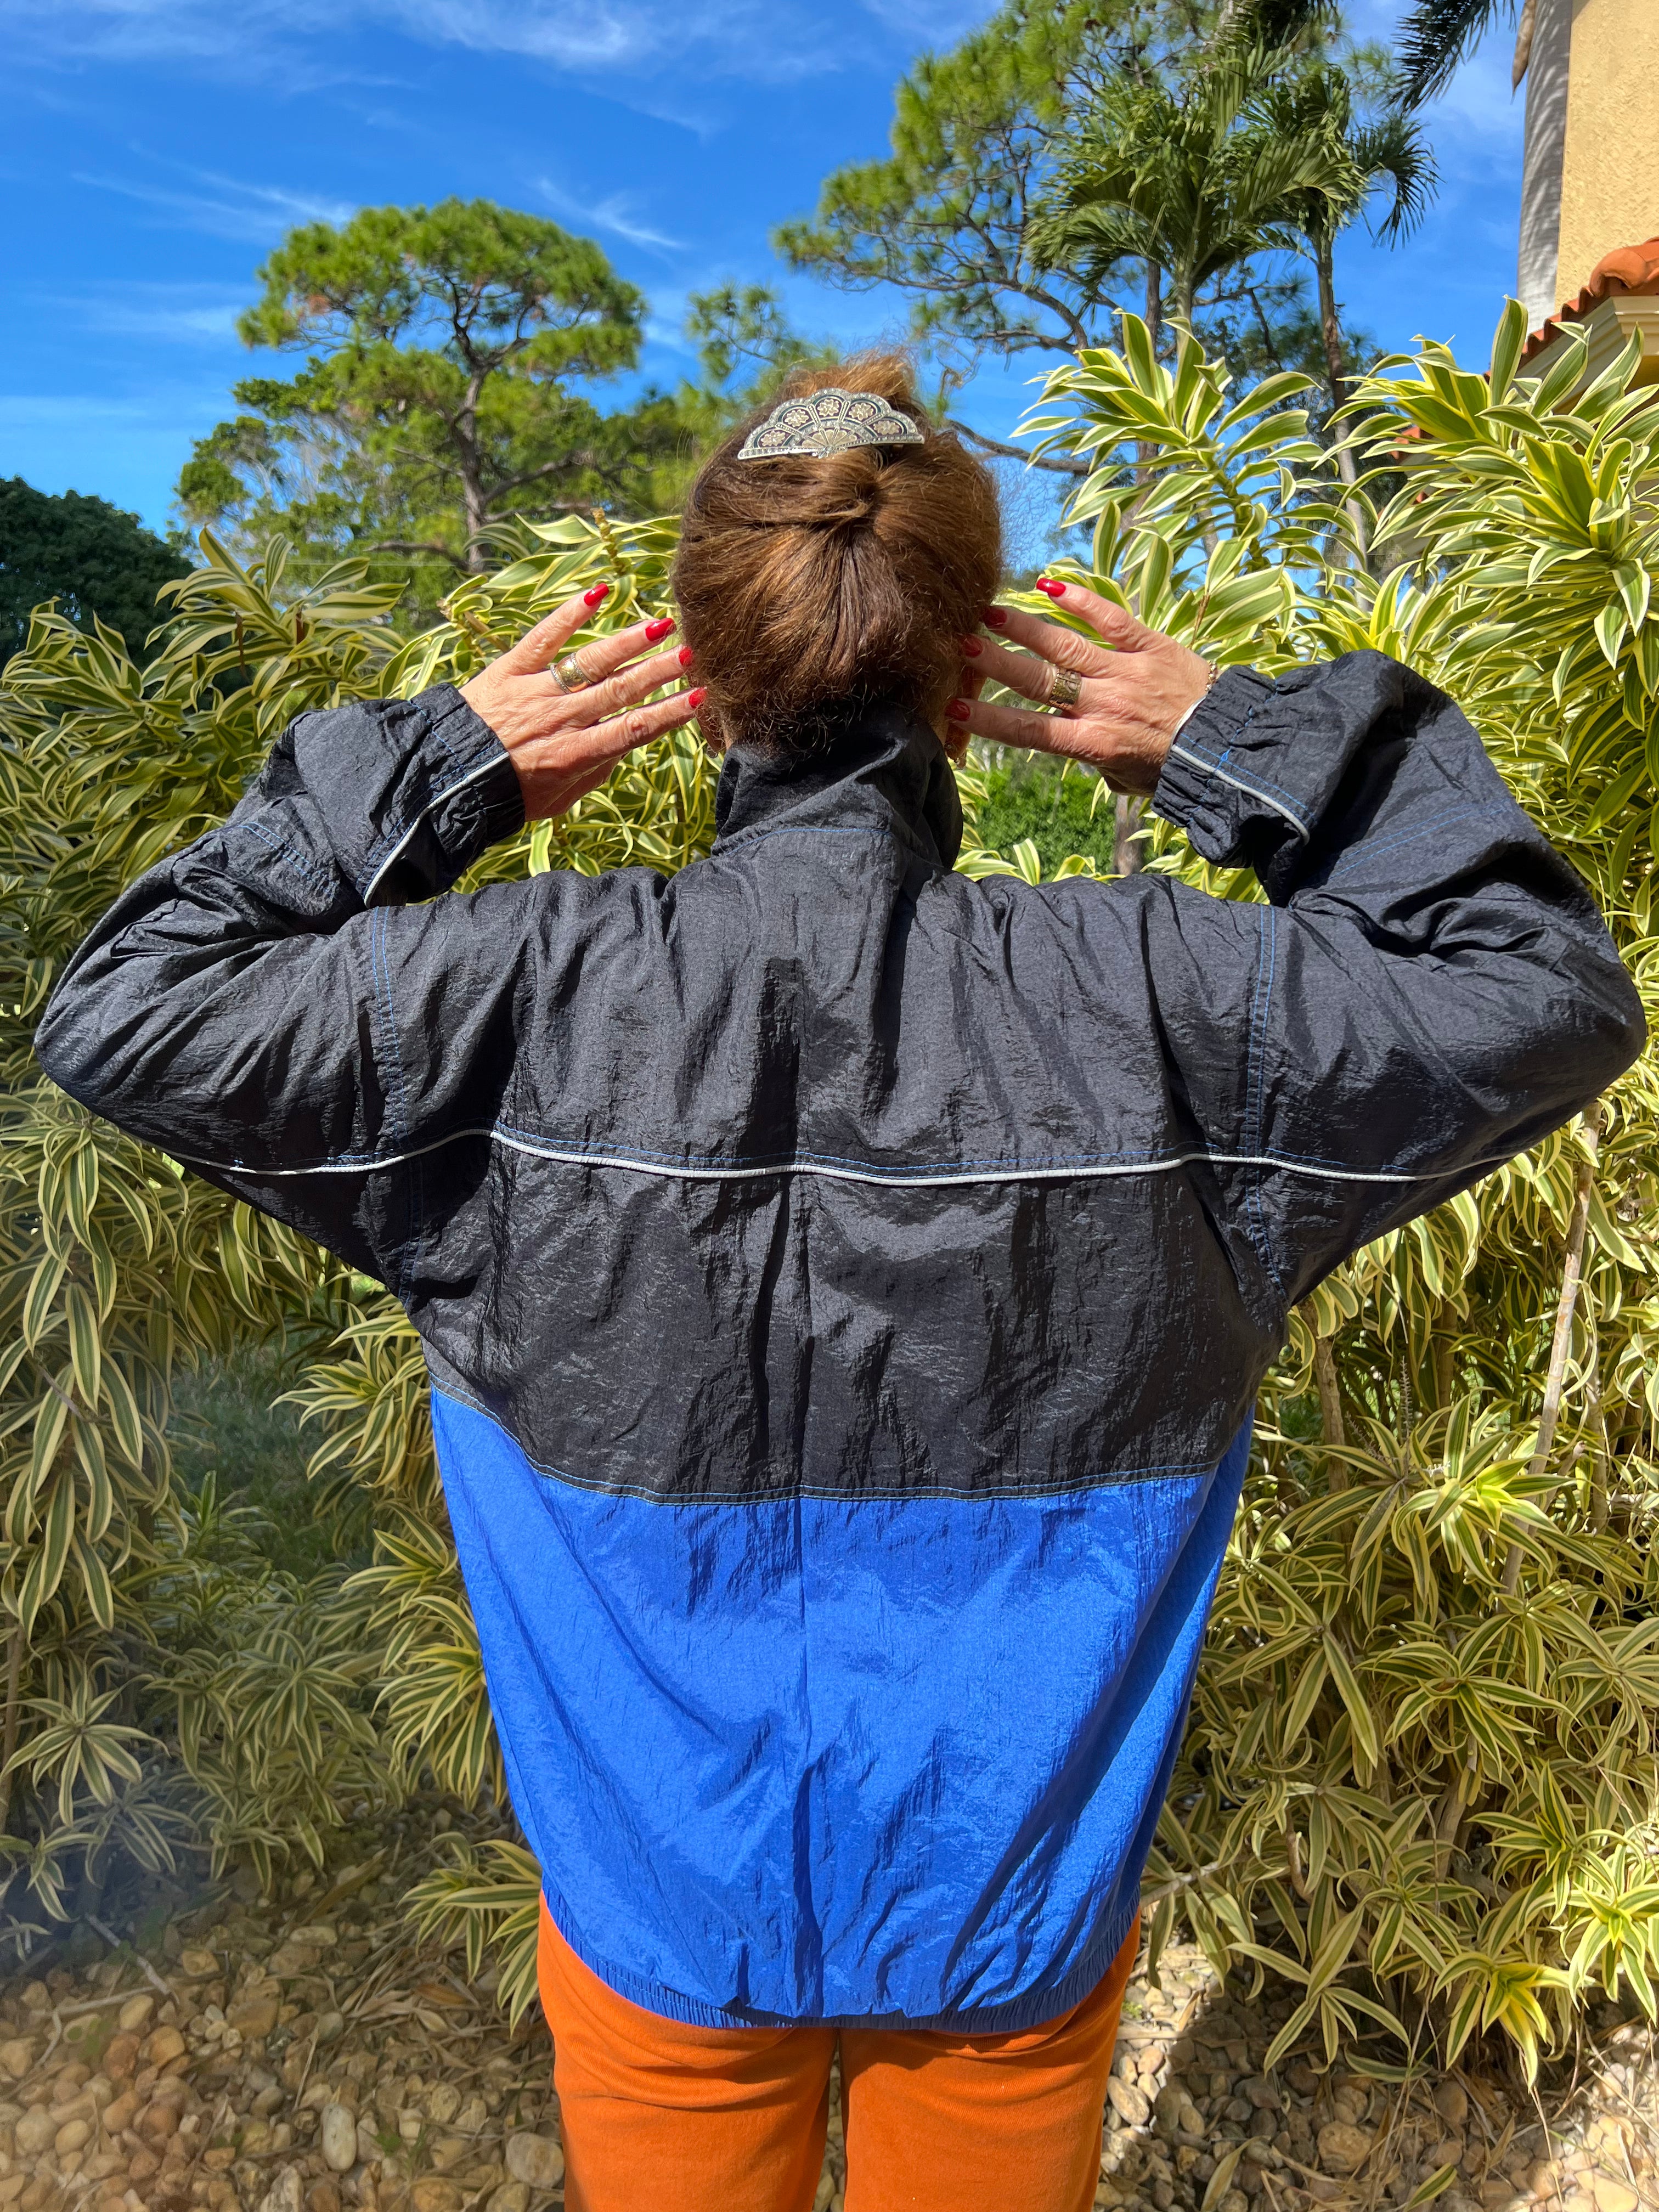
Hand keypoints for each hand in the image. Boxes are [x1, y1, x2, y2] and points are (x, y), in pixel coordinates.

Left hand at [460, 585, 701, 822]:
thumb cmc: (505, 796)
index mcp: (576, 754)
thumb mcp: (558, 801)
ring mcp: (537, 691)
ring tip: (660, 625)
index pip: (634, 729)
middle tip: (690, 654)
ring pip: (591, 662)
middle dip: (659, 671)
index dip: (670, 713)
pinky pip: (545, 637)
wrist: (447, 780)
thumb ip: (593, 773)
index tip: (699, 697)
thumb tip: (620, 746)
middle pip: (620, 690)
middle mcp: (562, 719)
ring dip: (628, 642)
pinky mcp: (510, 670)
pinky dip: (571, 613)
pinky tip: (598, 593)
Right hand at [946, 578, 1212, 796]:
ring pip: (1066, 646)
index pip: (1031, 732)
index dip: (991, 720)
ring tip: (991, 612)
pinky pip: (1109, 618)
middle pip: (1039, 681)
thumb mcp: (1124, 778)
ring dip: (1025, 629)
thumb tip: (1069, 741)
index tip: (956, 708)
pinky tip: (1051, 585)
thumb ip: (1092, 758)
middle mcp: (1102, 705)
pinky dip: (1080, 601)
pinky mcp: (1148, 645)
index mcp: (1093, 743)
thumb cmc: (1172, 766)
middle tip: (963, 646)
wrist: (1225, 743)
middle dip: (997, 665)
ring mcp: (1124, 671)